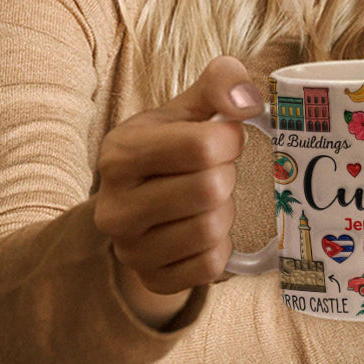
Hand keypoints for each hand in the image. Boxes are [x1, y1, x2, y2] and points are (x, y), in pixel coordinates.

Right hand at [94, 56, 262, 326]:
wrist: (139, 205)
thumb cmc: (171, 148)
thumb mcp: (188, 108)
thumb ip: (220, 83)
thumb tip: (248, 101)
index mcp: (121, 153)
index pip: (202, 146)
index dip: (230, 140)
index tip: (225, 139)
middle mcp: (115, 206)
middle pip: (211, 189)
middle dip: (227, 176)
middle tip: (215, 172)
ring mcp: (130, 250)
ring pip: (212, 229)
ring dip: (225, 212)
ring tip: (208, 201)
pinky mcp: (152, 279)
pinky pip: (211, 266)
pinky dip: (221, 247)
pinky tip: (206, 230)